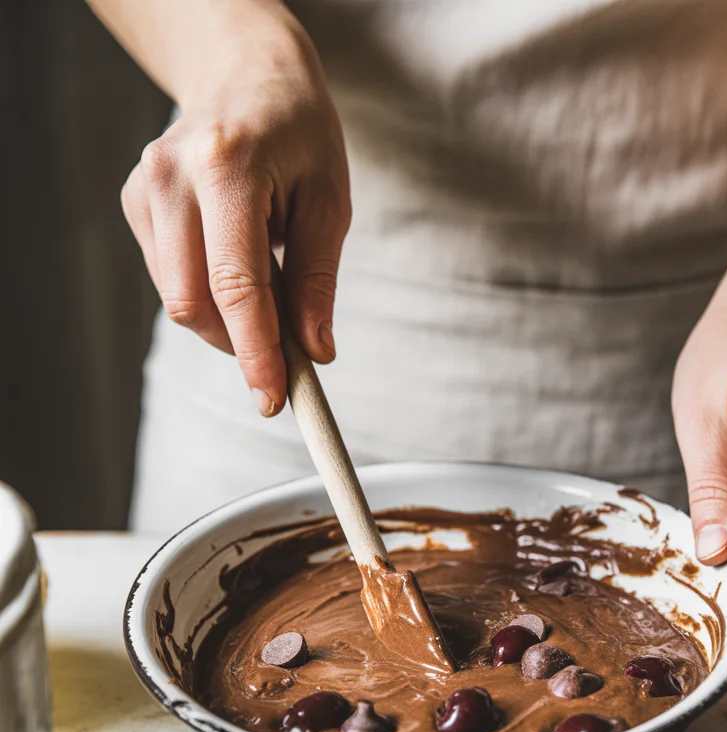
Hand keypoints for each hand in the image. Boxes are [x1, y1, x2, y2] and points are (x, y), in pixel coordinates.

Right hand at [120, 20, 349, 415]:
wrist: (246, 74)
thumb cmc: (298, 134)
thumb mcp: (329, 201)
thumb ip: (317, 281)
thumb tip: (316, 353)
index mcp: (228, 167)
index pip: (236, 285)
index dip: (256, 352)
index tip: (273, 399)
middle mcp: (173, 175)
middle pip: (195, 303)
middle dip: (241, 344)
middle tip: (285, 354)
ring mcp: (145, 188)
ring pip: (178, 300)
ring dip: (226, 322)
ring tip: (268, 288)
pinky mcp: (134, 202)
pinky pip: (170, 281)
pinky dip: (207, 296)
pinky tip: (235, 264)